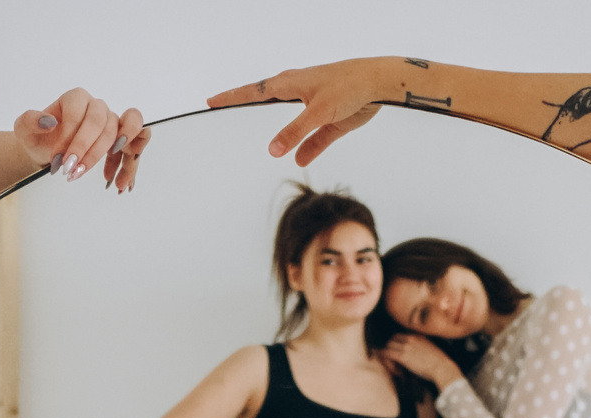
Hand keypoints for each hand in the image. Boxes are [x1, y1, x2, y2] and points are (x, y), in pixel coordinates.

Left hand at [15, 89, 145, 188]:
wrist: (46, 150)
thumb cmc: (38, 137)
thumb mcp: (24, 129)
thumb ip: (30, 121)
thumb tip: (49, 121)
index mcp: (75, 98)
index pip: (79, 114)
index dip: (70, 138)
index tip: (58, 160)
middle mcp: (96, 106)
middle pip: (102, 123)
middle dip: (88, 150)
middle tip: (72, 172)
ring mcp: (111, 121)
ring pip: (119, 133)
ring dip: (109, 159)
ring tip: (99, 179)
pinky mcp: (120, 138)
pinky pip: (137, 142)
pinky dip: (129, 161)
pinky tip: (116, 181)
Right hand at [209, 60, 383, 165]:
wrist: (379, 85)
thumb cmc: (348, 86)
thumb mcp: (318, 112)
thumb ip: (295, 132)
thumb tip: (272, 151)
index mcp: (291, 83)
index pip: (254, 92)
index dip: (232, 97)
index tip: (212, 100)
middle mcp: (299, 92)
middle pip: (266, 99)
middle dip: (245, 103)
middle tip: (222, 104)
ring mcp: (314, 106)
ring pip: (290, 121)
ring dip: (278, 131)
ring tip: (260, 135)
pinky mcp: (331, 120)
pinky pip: (314, 138)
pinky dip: (307, 149)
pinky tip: (300, 161)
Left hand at [382, 334, 462, 390]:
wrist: (443, 368)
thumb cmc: (441, 363)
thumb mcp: (433, 348)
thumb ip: (424, 346)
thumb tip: (420, 353)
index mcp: (419, 336)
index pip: (402, 335)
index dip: (399, 344)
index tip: (401, 354)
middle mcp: (411, 338)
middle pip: (392, 339)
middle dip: (391, 349)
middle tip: (395, 361)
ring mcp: (406, 346)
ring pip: (388, 346)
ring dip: (388, 356)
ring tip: (395, 367)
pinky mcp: (403, 356)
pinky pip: (387, 354)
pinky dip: (387, 362)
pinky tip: (395, 370)